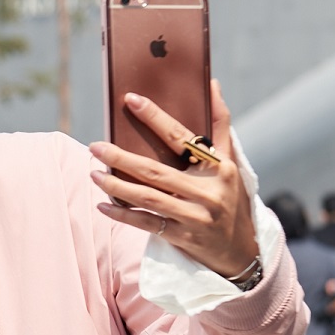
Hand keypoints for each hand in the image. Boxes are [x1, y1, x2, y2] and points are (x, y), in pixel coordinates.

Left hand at [88, 80, 258, 280]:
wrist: (241, 250)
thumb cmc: (230, 197)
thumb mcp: (230, 162)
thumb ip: (220, 124)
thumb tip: (213, 84)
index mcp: (219, 168)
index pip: (182, 137)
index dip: (156, 118)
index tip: (132, 100)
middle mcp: (207, 192)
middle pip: (156, 171)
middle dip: (122, 158)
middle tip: (95, 146)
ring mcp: (194, 217)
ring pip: (148, 198)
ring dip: (116, 186)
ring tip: (93, 173)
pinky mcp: (182, 238)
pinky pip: (146, 224)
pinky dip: (123, 215)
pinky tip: (103, 206)